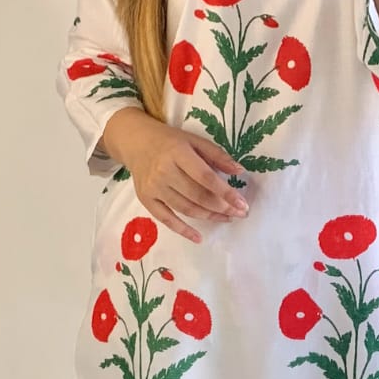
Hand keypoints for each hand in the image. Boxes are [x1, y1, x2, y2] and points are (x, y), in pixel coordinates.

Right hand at [102, 108, 247, 244]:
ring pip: (186, 209)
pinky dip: (183, 230)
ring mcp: (154, 187)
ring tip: (226, 218)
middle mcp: (164, 172)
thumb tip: (239, 171)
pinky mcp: (146, 199)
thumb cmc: (170, 141)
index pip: (206, 177)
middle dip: (222, 208)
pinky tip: (199, 237)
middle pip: (197, 196)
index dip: (226, 193)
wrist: (136, 142)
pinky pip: (166, 219)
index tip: (242, 204)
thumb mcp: (194, 140)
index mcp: (178, 153)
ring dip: (209, 217)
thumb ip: (217, 155)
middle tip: (240, 214)